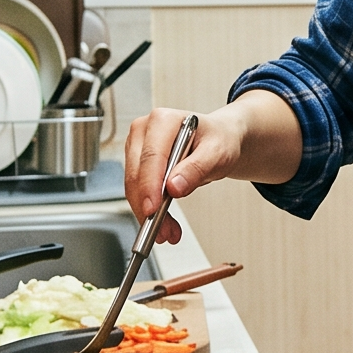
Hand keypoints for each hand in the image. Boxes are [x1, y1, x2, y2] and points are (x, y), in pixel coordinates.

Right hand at [123, 106, 241, 244]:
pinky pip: (138, 191)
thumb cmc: (218, 140)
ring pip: (133, 187)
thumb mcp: (217, 152)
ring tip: (169, 232)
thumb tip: (174, 186)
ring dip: (148, 213)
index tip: (153, 209)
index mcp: (163, 120)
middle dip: (148, 207)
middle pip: (137, 173)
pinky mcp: (137, 164)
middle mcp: (144, 130)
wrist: (219, 140)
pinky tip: (164, 223)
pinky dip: (150, 210)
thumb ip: (197, 168)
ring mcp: (138, 147)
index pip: (151, 156)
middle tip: (164, 231)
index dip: (149, 185)